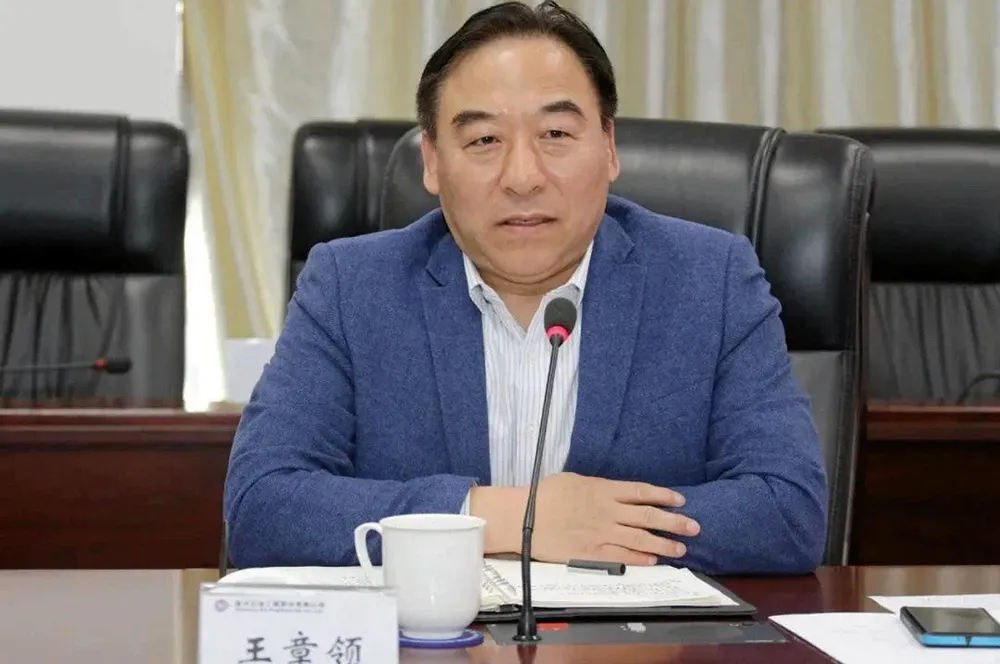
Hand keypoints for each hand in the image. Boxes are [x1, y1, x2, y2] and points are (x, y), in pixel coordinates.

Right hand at [530, 472, 699, 564]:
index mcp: (602, 490)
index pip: (641, 491)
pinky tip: (654, 560)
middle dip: (674, 521)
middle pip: (648, 516)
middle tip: (694, 526)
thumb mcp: (574, 481)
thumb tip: (614, 491)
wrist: (522, 517)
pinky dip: (640, 558)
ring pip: (640, 538)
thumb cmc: (544, 496)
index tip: (681, 500)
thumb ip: (598, 487)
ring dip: (663, 543)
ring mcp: (600, 533)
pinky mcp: (590, 552)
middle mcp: (606, 511)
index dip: (664, 496)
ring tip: (681, 547)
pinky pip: (621, 555)